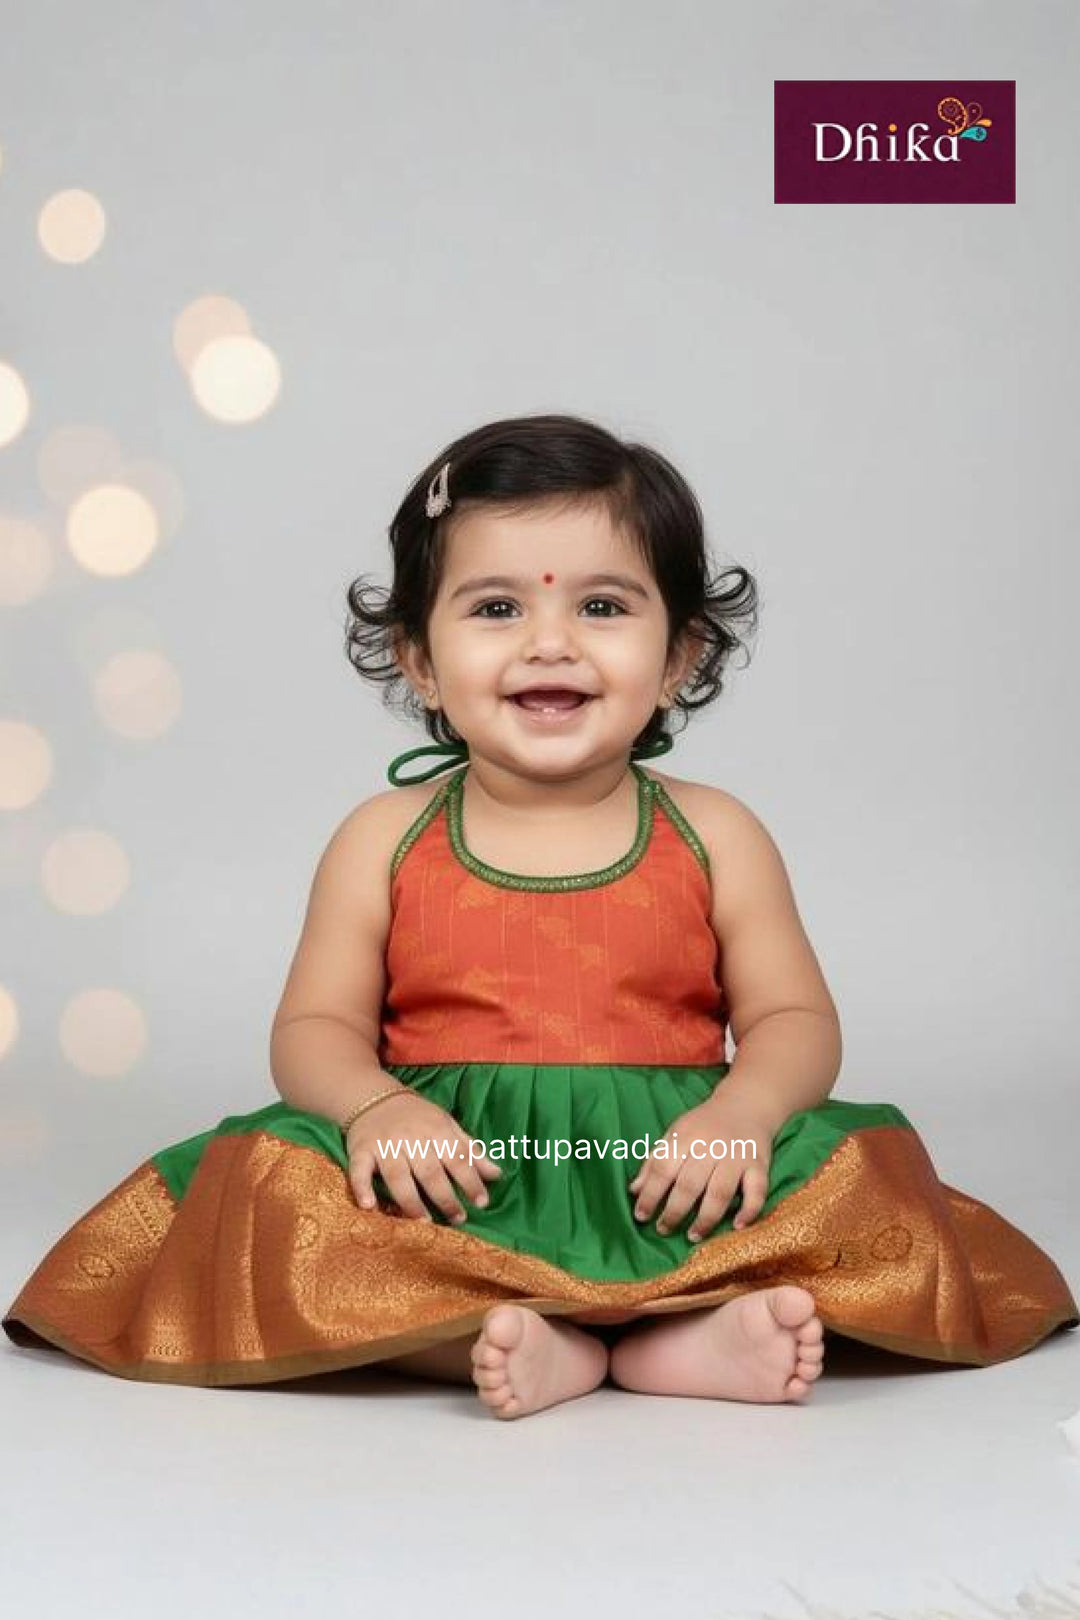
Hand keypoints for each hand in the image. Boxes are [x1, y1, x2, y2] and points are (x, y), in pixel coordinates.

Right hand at [346, 1088, 500, 1224]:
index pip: (457, 1157)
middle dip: (445, 1196)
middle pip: (430, 1171)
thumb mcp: (447, 1127)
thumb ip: (470, 1151)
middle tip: (457, 1219)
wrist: (373, 1097)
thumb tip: (497, 1175)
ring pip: (398, 1175)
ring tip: (422, 1221)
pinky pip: (359, 1170)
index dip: (470, 1180)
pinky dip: (362, 1186)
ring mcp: (385, 1145)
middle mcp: (411, 1138)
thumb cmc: (417, 1117)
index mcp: (436, 1130)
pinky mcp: (360, 1150)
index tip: (482, 1202)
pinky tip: (368, 1205)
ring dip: (410, 1199)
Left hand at [627, 1094, 775, 1241]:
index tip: (641, 1216)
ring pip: (720, 1192)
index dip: (650, 1195)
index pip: (663, 1169)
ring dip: (705, 1219)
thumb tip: (634, 1191)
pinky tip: (737, 1226)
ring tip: (693, 1235)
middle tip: (663, 1229)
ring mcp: (737, 1156)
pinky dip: (748, 1210)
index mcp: (686, 1137)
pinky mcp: (759, 1165)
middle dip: (674, 1211)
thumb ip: (654, 1162)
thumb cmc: (704, 1125)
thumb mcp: (675, 1135)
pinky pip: (757, 1191)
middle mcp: (711, 1146)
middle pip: (690, 1184)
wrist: (746, 1104)